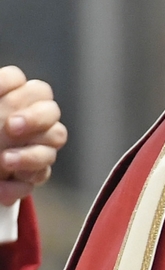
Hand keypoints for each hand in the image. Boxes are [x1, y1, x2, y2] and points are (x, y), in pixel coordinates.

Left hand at [0, 67, 64, 206]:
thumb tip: (7, 123)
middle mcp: (24, 118)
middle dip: (36, 117)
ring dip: (31, 154)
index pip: (16, 79)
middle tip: (11, 127)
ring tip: (5, 162)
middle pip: (49, 107)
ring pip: (55, 140)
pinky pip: (41, 174)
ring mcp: (32, 145)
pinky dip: (22, 183)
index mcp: (4, 98)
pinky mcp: (30, 173)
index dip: (8, 84)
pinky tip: (1, 190)